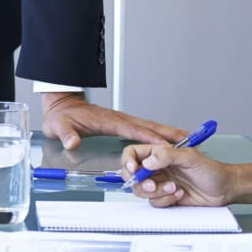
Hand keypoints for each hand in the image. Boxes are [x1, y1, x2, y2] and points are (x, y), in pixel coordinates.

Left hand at [39, 92, 186, 150]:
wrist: (62, 106)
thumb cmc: (62, 116)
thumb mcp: (59, 126)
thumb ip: (66, 134)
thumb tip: (72, 142)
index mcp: (110, 121)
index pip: (136, 131)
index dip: (153, 139)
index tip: (170, 146)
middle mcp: (121, 120)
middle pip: (151, 127)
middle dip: (172, 133)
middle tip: (193, 139)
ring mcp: (123, 121)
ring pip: (151, 127)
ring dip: (170, 134)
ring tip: (190, 140)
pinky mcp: (122, 125)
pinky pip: (146, 130)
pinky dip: (160, 135)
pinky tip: (168, 142)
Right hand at [118, 144, 235, 207]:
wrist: (224, 189)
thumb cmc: (211, 170)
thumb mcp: (190, 157)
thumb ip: (167, 155)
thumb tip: (148, 161)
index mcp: (158, 154)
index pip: (133, 154)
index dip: (128, 161)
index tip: (134, 169)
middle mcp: (156, 168)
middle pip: (132, 175)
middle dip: (140, 182)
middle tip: (152, 185)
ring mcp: (160, 183)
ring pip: (141, 191)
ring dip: (157, 192)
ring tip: (174, 187)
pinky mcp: (165, 197)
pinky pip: (154, 202)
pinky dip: (166, 200)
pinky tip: (179, 194)